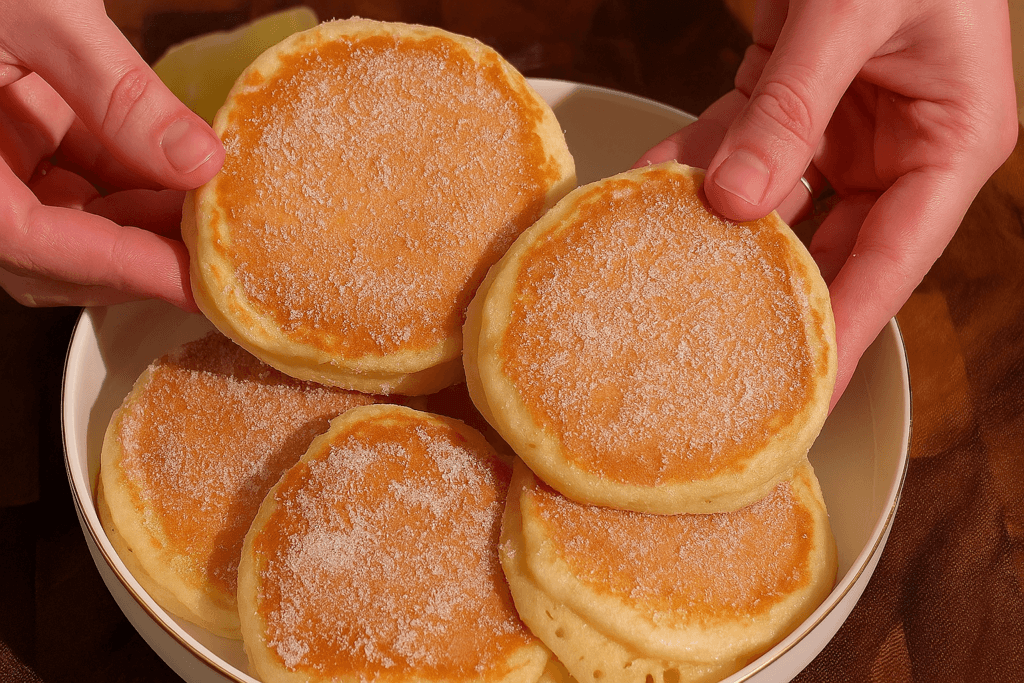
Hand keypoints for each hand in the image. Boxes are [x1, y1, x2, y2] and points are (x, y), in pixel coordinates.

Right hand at [0, 0, 223, 308]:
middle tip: (223, 252)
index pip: (35, 242)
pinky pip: (78, 180)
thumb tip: (202, 162)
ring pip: (74, 221)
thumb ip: (117, 92)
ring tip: (215, 209)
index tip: (199, 287)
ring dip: (146, 220)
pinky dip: (134, 183)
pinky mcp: (15, 135)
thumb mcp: (36, 11)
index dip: (124, 269)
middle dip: (143, 255)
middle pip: (57, 252)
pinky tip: (187, 174)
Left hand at [638, 0, 1017, 408]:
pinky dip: (698, 161)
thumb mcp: (851, 15)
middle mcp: (902, 146)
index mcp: (952, 141)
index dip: (847, 331)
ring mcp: (846, 127)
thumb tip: (735, 200)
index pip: (895, 262)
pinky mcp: (796, 103)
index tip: (802, 393)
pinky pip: (742, 145)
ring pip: (778, 202)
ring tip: (664, 264)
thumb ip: (792, 109)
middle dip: (772, 291)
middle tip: (717, 352)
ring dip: (719, 226)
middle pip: (833, 246)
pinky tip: (652, 183)